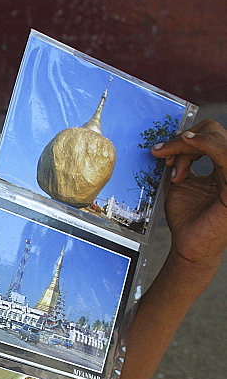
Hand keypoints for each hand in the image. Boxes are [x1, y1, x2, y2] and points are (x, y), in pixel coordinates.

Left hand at [151, 119, 226, 272]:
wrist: (188, 245)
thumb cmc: (186, 218)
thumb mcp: (180, 183)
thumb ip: (181, 161)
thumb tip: (175, 143)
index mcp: (223, 167)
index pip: (210, 137)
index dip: (183, 139)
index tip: (159, 152)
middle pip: (214, 132)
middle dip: (182, 140)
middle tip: (160, 153)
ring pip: (217, 138)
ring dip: (188, 144)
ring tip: (169, 160)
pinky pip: (224, 155)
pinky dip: (205, 144)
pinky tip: (187, 142)